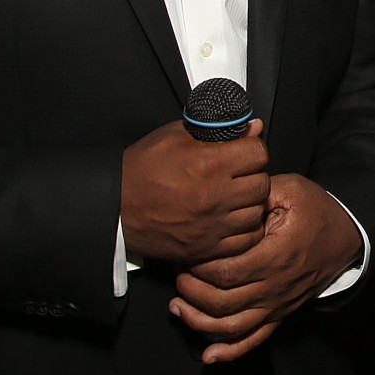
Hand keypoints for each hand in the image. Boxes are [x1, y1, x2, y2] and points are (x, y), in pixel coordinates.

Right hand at [119, 118, 269, 265]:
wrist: (113, 206)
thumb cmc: (142, 168)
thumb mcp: (176, 135)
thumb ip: (219, 130)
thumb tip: (253, 127)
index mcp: (208, 163)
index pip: (259, 153)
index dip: (252, 149)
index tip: (243, 153)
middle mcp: (213, 196)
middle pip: (261, 183)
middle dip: (253, 176)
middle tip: (239, 176)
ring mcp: (210, 225)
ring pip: (256, 213)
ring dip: (250, 204)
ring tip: (235, 198)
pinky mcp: (204, 248)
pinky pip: (244, 240)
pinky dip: (243, 230)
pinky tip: (232, 220)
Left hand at [170, 172, 362, 363]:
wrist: (347, 235)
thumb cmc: (316, 210)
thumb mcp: (291, 189)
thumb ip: (257, 192)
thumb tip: (226, 199)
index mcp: (276, 255)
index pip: (226, 272)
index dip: (198, 266)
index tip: (187, 250)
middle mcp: (276, 286)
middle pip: (221, 302)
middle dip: (190, 290)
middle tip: (178, 271)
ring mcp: (278, 305)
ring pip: (231, 327)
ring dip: (198, 320)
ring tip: (178, 304)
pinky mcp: (280, 314)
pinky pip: (253, 341)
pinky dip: (229, 352)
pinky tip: (208, 355)